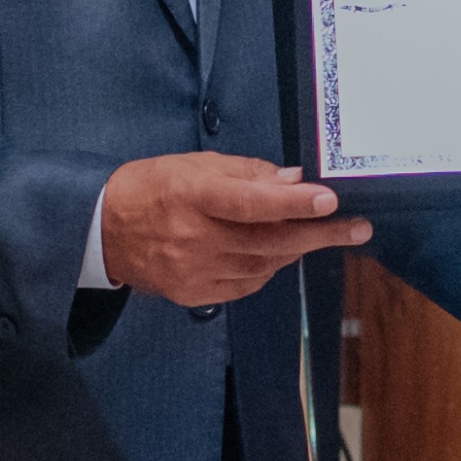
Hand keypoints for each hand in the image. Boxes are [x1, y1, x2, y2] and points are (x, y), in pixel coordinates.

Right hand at [100, 154, 371, 305]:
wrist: (101, 233)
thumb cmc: (152, 188)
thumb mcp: (195, 165)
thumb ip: (246, 173)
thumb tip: (293, 180)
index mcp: (191, 196)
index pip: (249, 202)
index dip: (292, 202)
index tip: (329, 199)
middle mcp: (194, 238)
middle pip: (268, 240)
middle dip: (319, 233)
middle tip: (358, 227)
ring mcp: (194, 271)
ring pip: (263, 264)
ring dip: (295, 249)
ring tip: (316, 232)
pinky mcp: (194, 294)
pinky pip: (247, 283)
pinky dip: (269, 267)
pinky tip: (277, 252)